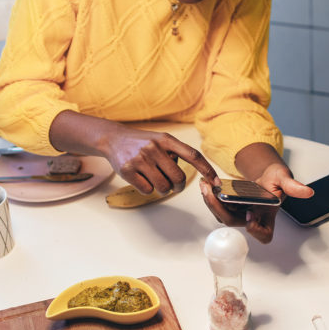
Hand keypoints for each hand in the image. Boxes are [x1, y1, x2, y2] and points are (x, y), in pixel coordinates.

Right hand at [103, 126, 217, 194]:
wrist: (113, 139)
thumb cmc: (141, 142)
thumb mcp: (160, 139)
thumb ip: (175, 152)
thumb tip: (190, 171)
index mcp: (166, 139)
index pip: (193, 155)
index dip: (206, 169)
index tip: (215, 180)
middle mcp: (154, 148)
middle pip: (178, 178)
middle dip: (178, 187)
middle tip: (174, 186)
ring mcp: (140, 159)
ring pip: (163, 187)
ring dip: (163, 189)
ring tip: (156, 181)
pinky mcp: (128, 171)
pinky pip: (147, 190)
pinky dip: (147, 189)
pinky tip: (142, 179)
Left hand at [199, 162, 311, 242]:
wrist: (266, 174)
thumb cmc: (276, 179)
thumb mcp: (284, 178)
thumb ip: (293, 186)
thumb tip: (308, 192)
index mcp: (268, 216)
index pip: (264, 234)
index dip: (256, 230)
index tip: (251, 214)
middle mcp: (253, 218)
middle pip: (235, 222)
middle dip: (220, 209)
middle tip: (212, 194)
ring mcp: (240, 213)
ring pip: (223, 215)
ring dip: (211, 202)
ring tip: (205, 187)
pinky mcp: (231, 206)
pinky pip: (218, 206)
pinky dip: (211, 196)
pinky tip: (207, 184)